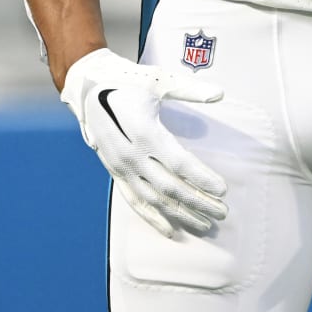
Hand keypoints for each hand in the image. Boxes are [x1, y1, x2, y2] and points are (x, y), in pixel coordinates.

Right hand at [59, 47, 228, 238]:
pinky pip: (135, 201)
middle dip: (198, 202)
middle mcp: (132, 155)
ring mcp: (122, 167)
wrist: (88, 88)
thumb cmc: (126, 81)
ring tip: (204, 224)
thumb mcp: (158, 81)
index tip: (222, 189)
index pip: (180, 164)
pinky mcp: (115, 173)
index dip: (201, 179)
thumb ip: (189, 90)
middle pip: (171, 187)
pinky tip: (171, 230)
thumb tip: (219, 94)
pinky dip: (153, 218)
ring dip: (181, 214)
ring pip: (155, 199)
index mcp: (145, 133)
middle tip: (222, 212)